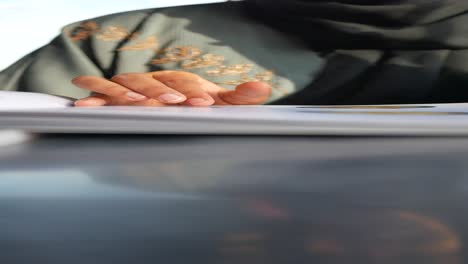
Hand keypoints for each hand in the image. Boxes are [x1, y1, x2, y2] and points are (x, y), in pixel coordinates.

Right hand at [72, 71, 270, 106]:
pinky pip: (102, 92)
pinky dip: (94, 95)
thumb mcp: (216, 102)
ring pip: (128, 86)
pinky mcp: (115, 98)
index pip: (185, 84)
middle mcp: (156, 83)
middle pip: (155, 83)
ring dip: (129, 93)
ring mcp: (135, 89)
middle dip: (163, 92)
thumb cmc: (192, 101)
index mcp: (180, 83)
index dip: (193, 91)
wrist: (168, 99)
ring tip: (134, 102)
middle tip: (174, 102)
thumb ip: (237, 98)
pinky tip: (85, 103)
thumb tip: (262, 88)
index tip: (203, 102)